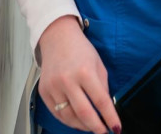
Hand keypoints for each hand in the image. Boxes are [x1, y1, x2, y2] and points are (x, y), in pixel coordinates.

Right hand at [37, 15, 120, 133]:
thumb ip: (102, 86)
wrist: (57, 37)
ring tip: (91, 127)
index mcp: (85, 71)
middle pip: (84, 113)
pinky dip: (68, 121)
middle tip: (104, 132)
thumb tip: (106, 109)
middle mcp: (68, 80)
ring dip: (82, 126)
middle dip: (96, 127)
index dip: (110, 117)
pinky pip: (56, 114)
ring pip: (69, 117)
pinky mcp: (44, 91)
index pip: (101, 100)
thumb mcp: (98, 64)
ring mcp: (54, 87)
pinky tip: (77, 121)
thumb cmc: (80, 49)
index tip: (116, 127)